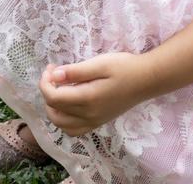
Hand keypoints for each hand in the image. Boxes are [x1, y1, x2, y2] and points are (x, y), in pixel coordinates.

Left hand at [39, 52, 153, 135]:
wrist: (148, 79)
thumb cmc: (124, 67)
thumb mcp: (99, 63)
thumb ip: (75, 71)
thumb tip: (54, 76)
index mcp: (88, 99)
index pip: (53, 98)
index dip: (45, 82)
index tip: (50, 68)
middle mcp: (89, 115)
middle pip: (54, 113)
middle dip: (47, 94)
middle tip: (53, 77)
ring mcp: (95, 121)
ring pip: (63, 125)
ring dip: (54, 109)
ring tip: (58, 90)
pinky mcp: (99, 121)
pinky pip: (75, 129)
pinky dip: (65, 120)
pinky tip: (68, 103)